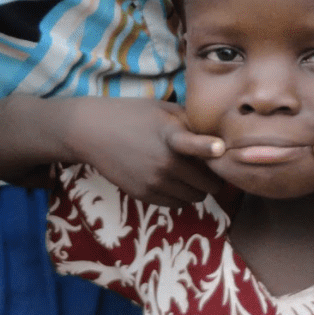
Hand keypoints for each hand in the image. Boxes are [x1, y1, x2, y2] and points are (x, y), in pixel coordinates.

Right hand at [68, 98, 225, 207]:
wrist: (92, 132)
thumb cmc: (132, 115)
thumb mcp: (163, 110)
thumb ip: (191, 122)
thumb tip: (220, 134)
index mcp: (169, 135)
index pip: (194, 143)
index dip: (210, 147)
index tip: (221, 148)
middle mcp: (164, 162)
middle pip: (208, 183)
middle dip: (212, 177)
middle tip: (208, 168)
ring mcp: (154, 181)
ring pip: (196, 197)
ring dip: (197, 188)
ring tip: (188, 173)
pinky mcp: (144, 195)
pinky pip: (177, 204)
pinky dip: (181, 195)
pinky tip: (172, 180)